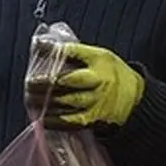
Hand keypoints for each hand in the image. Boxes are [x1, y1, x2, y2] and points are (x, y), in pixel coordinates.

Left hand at [27, 42, 144, 128]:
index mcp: (99, 60)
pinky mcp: (93, 119)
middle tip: (29, 82)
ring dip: (43, 101)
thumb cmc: (112, 74)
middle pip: (66, 80)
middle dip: (44, 82)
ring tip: (29, 99)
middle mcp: (98, 80)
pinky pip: (69, 122)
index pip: (73, 51)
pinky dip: (53, 120)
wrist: (136, 99)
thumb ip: (74, 52)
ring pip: (65, 101)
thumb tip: (41, 44)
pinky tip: (41, 117)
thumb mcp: (99, 56)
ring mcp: (96, 101)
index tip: (38, 45)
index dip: (53, 49)